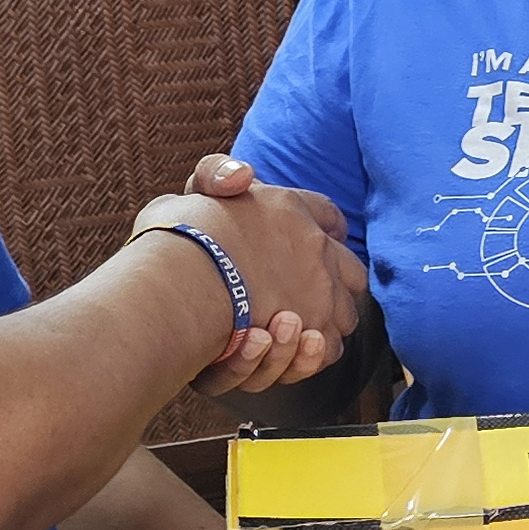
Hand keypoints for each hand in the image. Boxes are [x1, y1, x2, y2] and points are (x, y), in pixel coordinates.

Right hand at [139, 154, 367, 390]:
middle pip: (348, 269)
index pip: (326, 215)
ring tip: (282, 327)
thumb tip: (243, 177)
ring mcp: (323, 292)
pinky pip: (327, 348)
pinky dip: (308, 353)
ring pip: (341, 313)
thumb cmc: (180, 238)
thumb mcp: (192, 193)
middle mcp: (317, 250)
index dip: (324, 226)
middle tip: (297, 294)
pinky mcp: (316, 332)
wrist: (184, 283)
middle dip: (331, 282)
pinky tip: (278, 346)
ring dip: (319, 321)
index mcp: (289, 209)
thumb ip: (216, 177)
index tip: (318, 236)